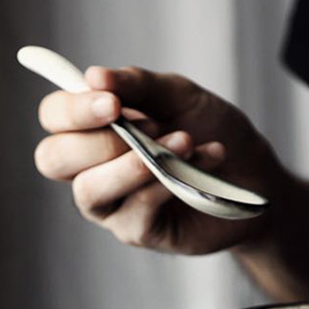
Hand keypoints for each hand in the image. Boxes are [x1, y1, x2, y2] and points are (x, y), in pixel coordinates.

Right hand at [33, 65, 276, 253]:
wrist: (255, 173)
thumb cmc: (211, 131)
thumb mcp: (178, 96)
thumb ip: (137, 85)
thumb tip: (92, 76)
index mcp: (93, 130)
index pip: (54, 118)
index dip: (73, 110)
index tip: (111, 102)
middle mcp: (92, 169)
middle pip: (53, 159)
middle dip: (96, 141)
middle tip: (146, 127)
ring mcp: (113, 205)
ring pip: (89, 191)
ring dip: (134, 164)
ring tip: (184, 143)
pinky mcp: (139, 232)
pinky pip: (135, 211)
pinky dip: (165, 185)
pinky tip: (197, 167)